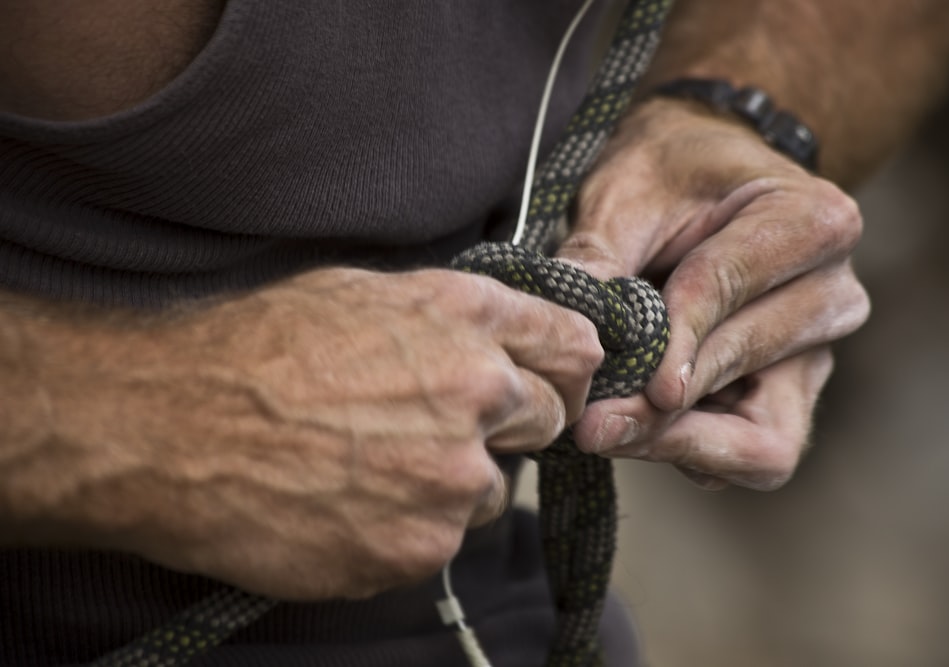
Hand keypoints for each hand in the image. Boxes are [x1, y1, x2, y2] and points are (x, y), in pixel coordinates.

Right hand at [21, 268, 600, 598]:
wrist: (173, 428)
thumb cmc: (252, 350)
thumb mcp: (358, 294)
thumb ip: (446, 316)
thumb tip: (496, 339)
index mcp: (464, 317)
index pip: (572, 343)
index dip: (568, 365)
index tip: (560, 380)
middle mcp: (477, 392)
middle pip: (549, 419)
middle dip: (512, 426)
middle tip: (448, 430)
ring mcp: (454, 475)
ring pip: (493, 490)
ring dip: (455, 484)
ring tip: (375, 468)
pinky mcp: (421, 545)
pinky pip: (441, 539)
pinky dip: (409, 528)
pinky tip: (351, 505)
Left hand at [556, 99, 869, 489]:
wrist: (700, 180)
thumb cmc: (668, 173)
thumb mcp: (625, 191)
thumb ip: (600, 257)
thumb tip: (572, 331)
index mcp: (813, 220)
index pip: (735, 288)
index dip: (679, 340)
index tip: (631, 381)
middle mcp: (834, 293)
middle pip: (752, 369)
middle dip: (669, 405)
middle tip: (592, 422)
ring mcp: (816, 353)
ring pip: (765, 437)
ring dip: (679, 442)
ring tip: (603, 430)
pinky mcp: (787, 395)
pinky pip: (751, 453)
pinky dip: (690, 450)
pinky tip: (632, 428)